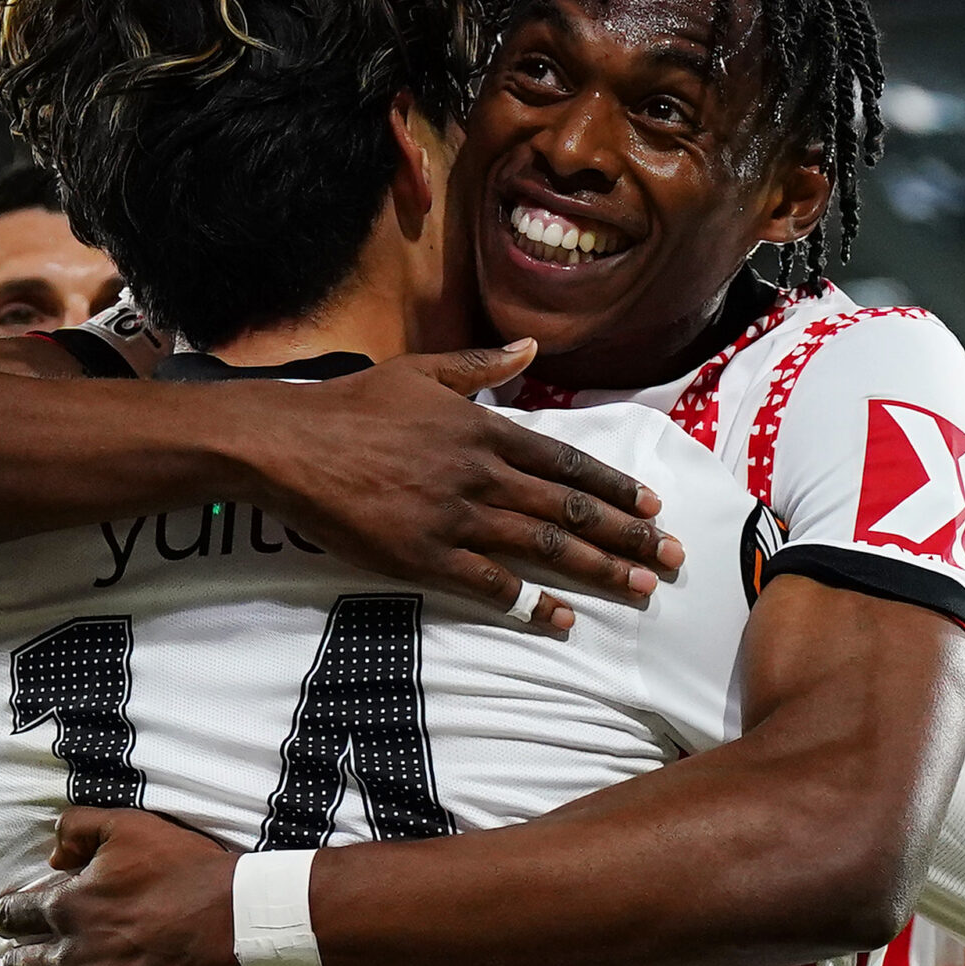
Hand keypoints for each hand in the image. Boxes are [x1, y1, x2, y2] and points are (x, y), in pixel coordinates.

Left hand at [0, 808, 258, 965]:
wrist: (240, 921)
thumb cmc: (188, 870)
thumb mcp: (129, 825)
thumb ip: (78, 827)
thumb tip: (51, 856)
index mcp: (69, 908)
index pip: (15, 917)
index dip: (7, 919)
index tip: (7, 923)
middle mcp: (72, 957)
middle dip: (21, 965)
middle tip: (28, 964)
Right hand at [247, 341, 684, 630]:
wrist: (293, 445)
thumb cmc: (354, 406)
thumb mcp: (422, 371)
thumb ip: (481, 367)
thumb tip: (529, 346)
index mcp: (485, 429)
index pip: (567, 462)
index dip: (615, 486)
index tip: (652, 505)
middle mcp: (482, 474)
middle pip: (570, 508)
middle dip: (627, 534)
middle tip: (671, 557)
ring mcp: (456, 518)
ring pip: (544, 547)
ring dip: (598, 569)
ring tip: (640, 587)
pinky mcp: (426, 557)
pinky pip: (491, 584)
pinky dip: (531, 603)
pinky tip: (563, 619)